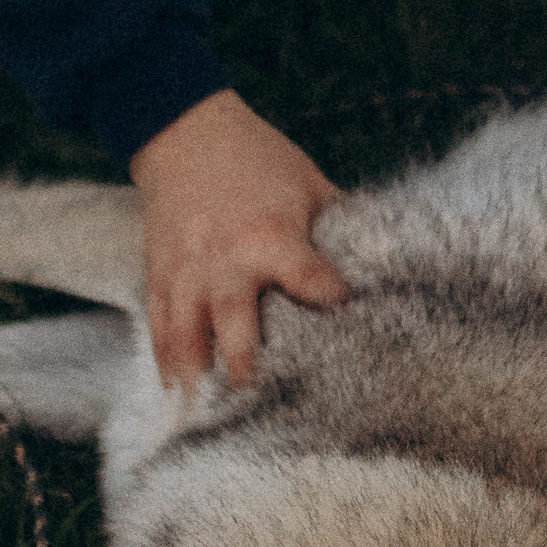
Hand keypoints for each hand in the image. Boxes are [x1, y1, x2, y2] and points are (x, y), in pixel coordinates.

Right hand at [129, 88, 348, 388]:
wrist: (184, 131)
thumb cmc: (258, 157)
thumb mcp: (308, 181)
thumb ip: (339, 225)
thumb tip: (387, 260)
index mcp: (272, 236)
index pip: (311, 282)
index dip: (334, 304)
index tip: (348, 321)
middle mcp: (226, 260)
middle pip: (237, 329)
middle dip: (251, 369)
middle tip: (268, 401)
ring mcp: (187, 271)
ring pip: (188, 337)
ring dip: (202, 377)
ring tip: (217, 415)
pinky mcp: (159, 273)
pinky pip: (159, 326)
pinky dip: (166, 361)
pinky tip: (177, 391)